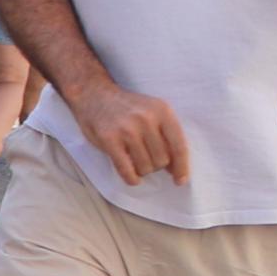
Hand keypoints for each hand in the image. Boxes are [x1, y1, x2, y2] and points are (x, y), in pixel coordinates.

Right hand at [73, 83, 190, 186]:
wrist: (95, 94)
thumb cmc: (128, 108)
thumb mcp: (153, 112)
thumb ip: (166, 135)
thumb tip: (175, 168)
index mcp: (162, 111)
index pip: (179, 146)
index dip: (181, 167)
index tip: (180, 181)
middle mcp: (146, 119)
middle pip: (162, 160)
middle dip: (156, 165)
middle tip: (146, 158)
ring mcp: (127, 129)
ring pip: (145, 167)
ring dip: (142, 171)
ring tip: (136, 162)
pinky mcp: (109, 139)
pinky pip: (126, 169)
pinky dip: (131, 178)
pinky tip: (132, 177)